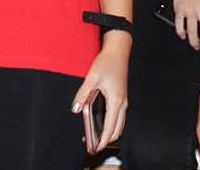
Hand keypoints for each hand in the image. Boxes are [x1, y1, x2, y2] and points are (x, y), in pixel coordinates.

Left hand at [71, 32, 130, 152]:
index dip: (102, 140)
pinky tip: (101, 122)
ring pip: (119, 124)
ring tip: (95, 136)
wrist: (118, 50)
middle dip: (106, 140)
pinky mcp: (122, 97)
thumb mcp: (92, 77)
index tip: (95, 147)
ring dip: (109, 133)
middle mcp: (122, 103)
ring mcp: (123, 100)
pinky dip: (112, 124)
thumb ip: (83, 94)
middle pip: (117, 130)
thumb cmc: (107, 62)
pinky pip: (119, 117)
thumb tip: (76, 109)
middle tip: (92, 144)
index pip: (110, 127)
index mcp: (116, 100)